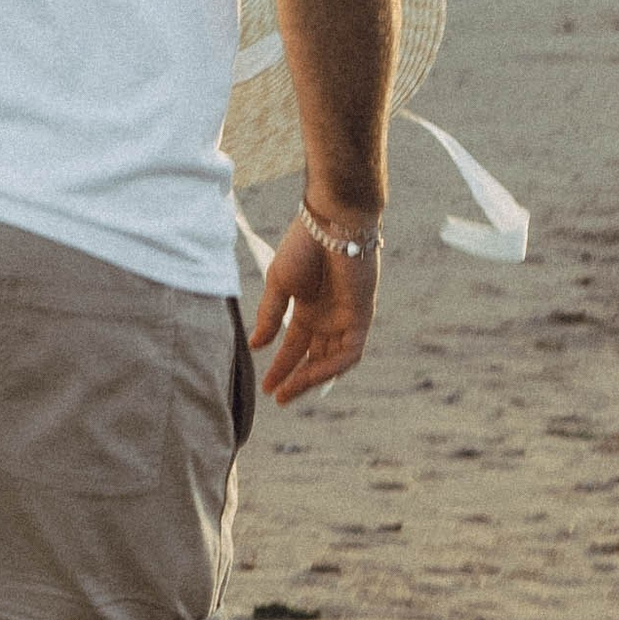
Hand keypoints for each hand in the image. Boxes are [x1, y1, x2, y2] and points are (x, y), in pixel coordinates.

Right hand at [251, 215, 378, 402]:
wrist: (331, 222)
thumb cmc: (303, 245)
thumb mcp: (278, 283)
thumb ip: (269, 316)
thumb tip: (256, 346)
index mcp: (308, 307)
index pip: (295, 345)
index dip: (281, 366)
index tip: (265, 387)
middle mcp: (328, 317)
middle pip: (314, 357)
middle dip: (295, 378)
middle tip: (277, 397)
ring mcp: (346, 318)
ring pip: (331, 360)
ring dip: (310, 378)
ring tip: (288, 393)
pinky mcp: (362, 317)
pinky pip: (348, 352)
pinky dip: (329, 367)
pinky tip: (308, 375)